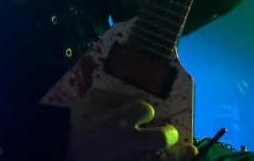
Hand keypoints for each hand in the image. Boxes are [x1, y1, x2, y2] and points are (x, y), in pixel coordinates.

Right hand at [67, 92, 196, 160]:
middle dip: (169, 133)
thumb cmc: (78, 123)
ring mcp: (128, 160)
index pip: (145, 110)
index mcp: (118, 121)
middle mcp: (127, 142)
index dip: (147, 110)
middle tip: (168, 133)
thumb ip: (116, 98)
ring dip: (178, 156)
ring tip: (190, 151)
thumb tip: (137, 101)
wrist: (63, 148)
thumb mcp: (93, 101)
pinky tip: (167, 160)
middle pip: (161, 138)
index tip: (144, 113)